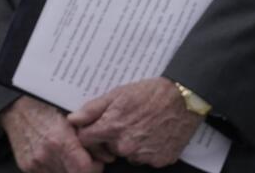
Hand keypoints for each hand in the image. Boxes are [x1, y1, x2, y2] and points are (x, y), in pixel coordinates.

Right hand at [0, 96, 105, 172]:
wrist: (15, 107)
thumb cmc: (44, 107)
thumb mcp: (70, 117)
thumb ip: (86, 137)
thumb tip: (103, 156)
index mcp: (60, 141)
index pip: (85, 170)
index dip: (95, 168)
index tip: (95, 161)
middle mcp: (46, 155)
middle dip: (83, 169)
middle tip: (83, 159)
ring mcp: (35, 163)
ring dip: (69, 169)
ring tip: (67, 155)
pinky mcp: (26, 167)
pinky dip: (55, 168)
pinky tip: (53, 156)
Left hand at [68, 77, 201, 166]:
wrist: (182, 100)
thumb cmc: (148, 94)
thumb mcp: (116, 95)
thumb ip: (91, 109)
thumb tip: (73, 119)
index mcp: (111, 128)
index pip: (85, 140)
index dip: (88, 133)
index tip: (94, 127)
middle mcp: (126, 146)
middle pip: (107, 148)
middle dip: (110, 138)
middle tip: (124, 122)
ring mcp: (143, 156)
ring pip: (126, 154)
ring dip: (129, 144)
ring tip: (141, 126)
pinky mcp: (160, 161)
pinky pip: (145, 159)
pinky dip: (147, 150)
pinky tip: (153, 134)